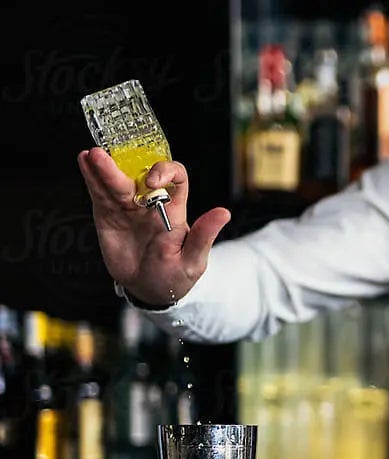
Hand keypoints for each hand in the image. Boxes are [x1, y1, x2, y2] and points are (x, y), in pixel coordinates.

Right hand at [77, 147, 230, 307]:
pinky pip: (100, 194)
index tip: (151, 181)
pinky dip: (91, 178)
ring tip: (91, 156)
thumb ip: (204, 236)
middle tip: (106, 158)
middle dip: (123, 166)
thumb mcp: (194, 261)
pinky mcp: (109, 215)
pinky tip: (84, 161)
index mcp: (175, 210)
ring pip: (116, 182)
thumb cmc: (176, 275)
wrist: (150, 290)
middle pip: (138, 175)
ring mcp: (128, 207)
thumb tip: (224, 213)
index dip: (165, 172)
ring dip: (102, 167)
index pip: (175, 178)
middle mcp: (150, 203)